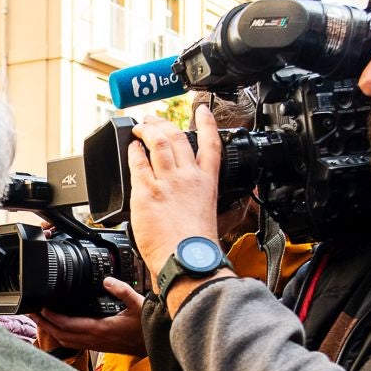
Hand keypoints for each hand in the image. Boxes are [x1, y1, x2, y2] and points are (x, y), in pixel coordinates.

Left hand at [32, 278, 146, 356]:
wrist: (152, 346)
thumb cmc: (144, 328)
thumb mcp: (138, 304)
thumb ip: (122, 290)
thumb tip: (107, 279)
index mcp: (99, 328)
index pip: (67, 324)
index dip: (51, 316)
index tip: (40, 306)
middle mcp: (93, 339)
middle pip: (59, 334)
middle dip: (43, 323)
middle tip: (29, 311)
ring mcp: (93, 344)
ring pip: (64, 340)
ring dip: (49, 329)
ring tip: (38, 317)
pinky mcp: (96, 345)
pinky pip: (72, 342)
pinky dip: (60, 334)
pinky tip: (57, 326)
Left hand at [126, 107, 230, 312]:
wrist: (186, 261)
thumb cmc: (199, 248)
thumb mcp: (220, 220)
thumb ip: (229, 208)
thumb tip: (240, 208)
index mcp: (207, 183)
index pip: (211, 144)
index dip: (206, 123)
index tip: (201, 110)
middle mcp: (188, 178)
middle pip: (176, 138)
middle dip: (163, 123)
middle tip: (152, 119)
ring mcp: (167, 182)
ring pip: (157, 143)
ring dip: (146, 130)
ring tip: (139, 127)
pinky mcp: (146, 192)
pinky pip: (138, 163)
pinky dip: (133, 152)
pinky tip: (131, 149)